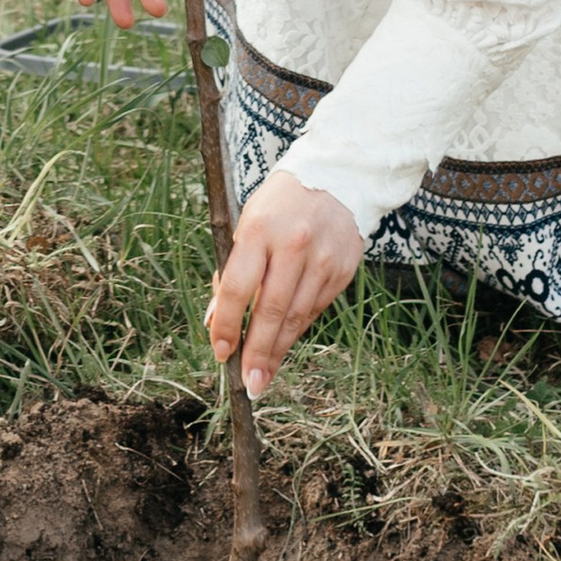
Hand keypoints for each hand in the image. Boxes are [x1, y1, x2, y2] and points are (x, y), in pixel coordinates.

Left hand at [206, 168, 365, 396]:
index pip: (237, 287)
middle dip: (258, 353)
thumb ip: (232, 270)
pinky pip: (316, 308)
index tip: (220, 352)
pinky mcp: (343, 270)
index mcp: (259, 228)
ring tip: (264, 376)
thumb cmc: (280, 204)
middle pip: (272, 310)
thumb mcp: (247, 224)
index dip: (227, 324)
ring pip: (297, 316)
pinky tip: (286, 343)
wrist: (338, 176)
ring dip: (279, 351)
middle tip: (249, 384)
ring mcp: (323, 259)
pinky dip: (298, 328)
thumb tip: (216, 321)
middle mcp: (293, 244)